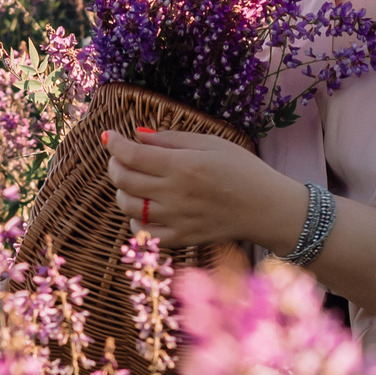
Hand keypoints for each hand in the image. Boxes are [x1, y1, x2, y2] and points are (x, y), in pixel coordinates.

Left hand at [104, 128, 305, 251]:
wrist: (266, 208)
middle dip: (115, 164)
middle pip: (125, 180)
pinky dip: (136, 221)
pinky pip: (145, 233)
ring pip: (128, 207)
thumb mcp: (211, 143)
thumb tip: (138, 135)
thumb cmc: (243, 169)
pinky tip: (145, 208)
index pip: (132, 155)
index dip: (114, 143)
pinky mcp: (181, 238)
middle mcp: (176, 194)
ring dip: (122, 190)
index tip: (109, 136)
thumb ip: (171, 139)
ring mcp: (177, 220)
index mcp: (183, 166)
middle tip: (120, 156)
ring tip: (132, 181)